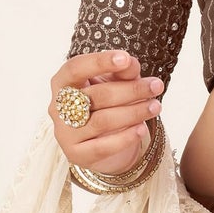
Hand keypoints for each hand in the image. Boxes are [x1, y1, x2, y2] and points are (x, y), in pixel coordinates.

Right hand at [48, 50, 162, 174]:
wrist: (99, 139)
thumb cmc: (104, 103)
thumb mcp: (112, 81)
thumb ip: (121, 71)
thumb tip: (131, 63)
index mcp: (62, 82)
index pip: (76, 68)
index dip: (100, 62)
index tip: (126, 58)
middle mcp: (57, 107)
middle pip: (97, 95)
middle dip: (131, 90)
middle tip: (156, 86)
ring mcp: (65, 133)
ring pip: (102, 121)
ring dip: (133, 112)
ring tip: (155, 107)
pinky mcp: (76, 154)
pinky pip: (103, 146)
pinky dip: (125, 137)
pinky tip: (142, 129)